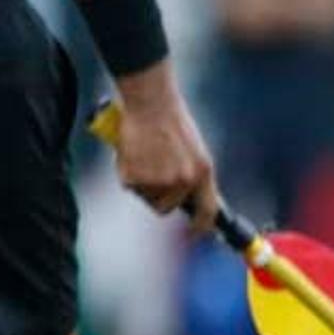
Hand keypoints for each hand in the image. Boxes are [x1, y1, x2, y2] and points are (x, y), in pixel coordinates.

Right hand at [114, 74, 218, 231]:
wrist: (150, 101)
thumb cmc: (169, 119)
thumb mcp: (193, 147)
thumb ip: (191, 173)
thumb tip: (186, 196)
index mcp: (203, 172)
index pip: (207, 212)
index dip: (200, 227)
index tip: (194, 233)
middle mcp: (183, 181)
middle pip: (166, 207)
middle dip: (158, 196)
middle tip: (152, 172)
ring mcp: (159, 181)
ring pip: (146, 196)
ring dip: (142, 182)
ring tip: (144, 154)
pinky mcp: (136, 178)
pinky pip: (129, 186)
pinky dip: (126, 171)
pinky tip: (132, 151)